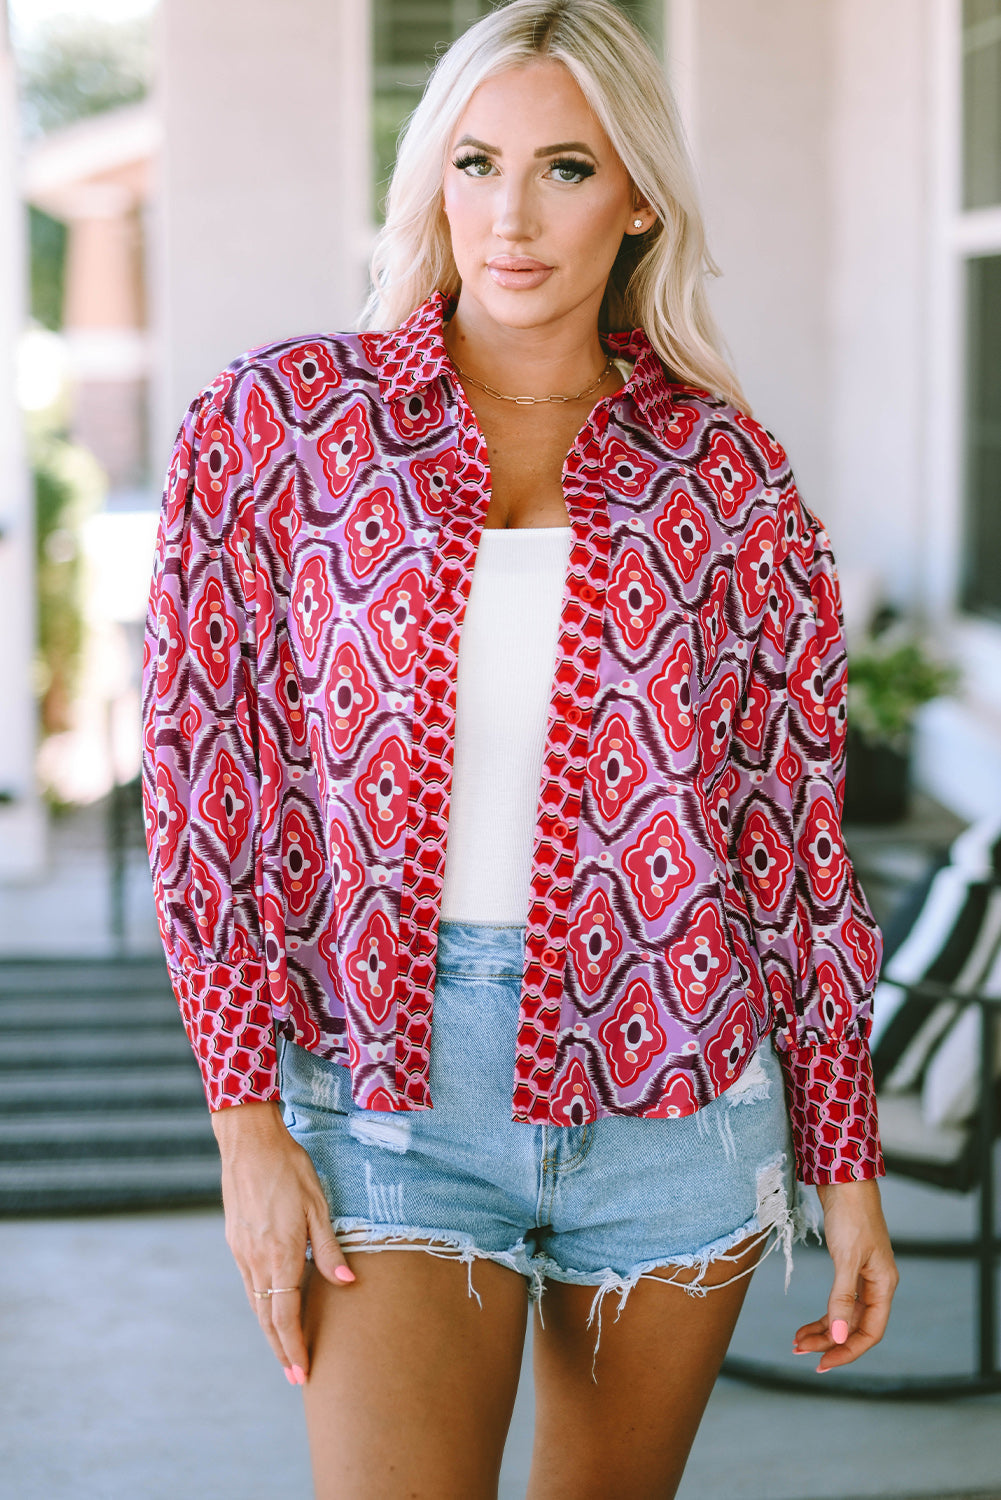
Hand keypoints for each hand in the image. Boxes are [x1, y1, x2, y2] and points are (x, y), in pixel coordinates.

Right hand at [211, 1100, 355, 1382]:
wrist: (249, 1143)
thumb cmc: (289, 1169)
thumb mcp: (317, 1204)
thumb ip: (328, 1247)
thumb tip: (346, 1282)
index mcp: (279, 1254)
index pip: (285, 1315)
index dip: (294, 1347)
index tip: (303, 1372)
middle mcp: (255, 1259)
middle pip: (266, 1318)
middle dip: (281, 1350)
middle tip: (295, 1377)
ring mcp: (241, 1251)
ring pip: (255, 1303)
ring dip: (269, 1330)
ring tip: (285, 1349)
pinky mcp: (235, 1241)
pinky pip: (248, 1283)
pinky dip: (260, 1304)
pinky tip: (270, 1308)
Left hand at [792, 1177, 898, 1372]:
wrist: (844, 1179)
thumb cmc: (851, 1215)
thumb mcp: (846, 1258)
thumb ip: (842, 1299)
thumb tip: (837, 1336)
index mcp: (884, 1286)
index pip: (869, 1332)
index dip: (847, 1350)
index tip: (822, 1363)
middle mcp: (876, 1285)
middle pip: (853, 1326)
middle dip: (828, 1342)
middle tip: (798, 1351)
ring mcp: (862, 1276)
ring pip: (843, 1315)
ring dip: (822, 1330)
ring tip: (797, 1341)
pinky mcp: (847, 1266)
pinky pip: (837, 1300)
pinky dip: (822, 1314)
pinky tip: (806, 1324)